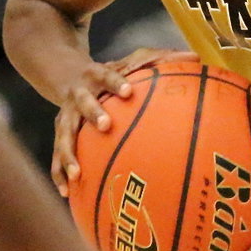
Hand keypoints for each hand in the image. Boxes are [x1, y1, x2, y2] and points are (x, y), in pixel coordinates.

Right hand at [51, 49, 198, 195]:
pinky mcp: (60, 133)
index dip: (116, 82)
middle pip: (83, 103)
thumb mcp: (130, 62)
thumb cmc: (110, 74)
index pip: (106, 75)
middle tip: (106, 125)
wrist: (68, 75)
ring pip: (63, 135)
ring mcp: (66, 116)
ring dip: (68, 154)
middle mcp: (78, 94)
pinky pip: (56, 155)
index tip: (128, 92)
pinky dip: (59, 173)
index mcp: (96, 75)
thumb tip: (195, 57)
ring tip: (76, 174)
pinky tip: (65, 192)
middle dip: (93, 113)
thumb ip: (159, 60)